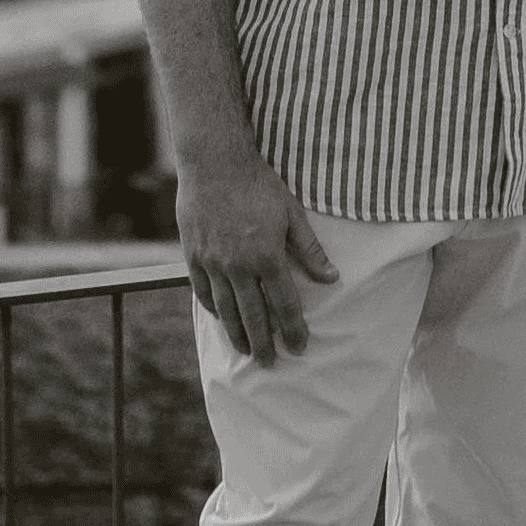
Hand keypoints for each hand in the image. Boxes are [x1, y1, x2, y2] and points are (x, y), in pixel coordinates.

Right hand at [175, 134, 340, 363]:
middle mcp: (238, 266)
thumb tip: (332, 278)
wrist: (214, 161)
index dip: (293, 328)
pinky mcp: (193, 255)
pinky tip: (221, 319)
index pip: (284, 304)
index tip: (300, 347)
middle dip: (264, 343)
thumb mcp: (292, 213)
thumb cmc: (258, 183)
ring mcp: (213, 262)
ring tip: (246, 351)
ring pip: (225, 309)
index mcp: (267, 256)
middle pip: (253, 315)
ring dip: (237, 334)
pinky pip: (202, 291)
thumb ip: (310, 250)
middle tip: (271, 363)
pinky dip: (212, 309)